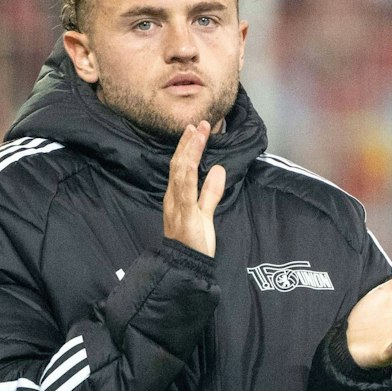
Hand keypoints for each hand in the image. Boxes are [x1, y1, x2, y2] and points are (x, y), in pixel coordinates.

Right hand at [163, 121, 225, 256]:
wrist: (185, 267)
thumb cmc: (194, 243)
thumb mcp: (205, 213)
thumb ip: (211, 192)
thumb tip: (217, 169)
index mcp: (177, 196)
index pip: (181, 166)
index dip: (187, 147)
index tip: (196, 130)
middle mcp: (174, 198)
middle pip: (179, 164)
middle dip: (188, 143)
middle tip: (198, 123)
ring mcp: (178, 206)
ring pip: (181, 172)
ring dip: (190, 150)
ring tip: (198, 133)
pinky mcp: (186, 216)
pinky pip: (187, 191)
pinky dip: (191, 173)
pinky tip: (197, 161)